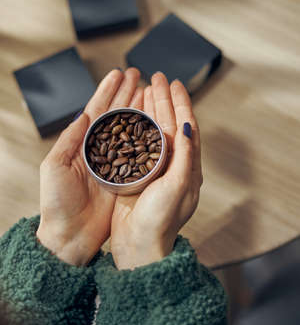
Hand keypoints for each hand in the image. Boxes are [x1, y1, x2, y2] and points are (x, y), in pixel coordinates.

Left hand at [37, 68, 142, 265]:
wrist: (71, 236)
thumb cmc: (57, 203)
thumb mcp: (54, 167)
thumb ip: (69, 140)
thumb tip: (83, 114)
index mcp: (82, 144)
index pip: (97, 110)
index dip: (108, 90)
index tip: (118, 73)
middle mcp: (101, 149)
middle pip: (116, 114)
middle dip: (126, 92)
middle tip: (138, 74)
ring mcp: (115, 162)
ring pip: (130, 128)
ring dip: (138, 108)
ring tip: (148, 90)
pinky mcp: (127, 176)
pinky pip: (139, 151)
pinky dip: (147, 135)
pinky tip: (155, 122)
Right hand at [110, 72, 202, 269]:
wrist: (139, 246)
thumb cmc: (160, 220)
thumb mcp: (177, 187)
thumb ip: (184, 155)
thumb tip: (188, 125)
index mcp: (188, 167)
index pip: (188, 126)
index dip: (182, 103)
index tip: (175, 83)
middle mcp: (173, 164)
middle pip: (170, 123)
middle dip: (164, 99)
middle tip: (156, 78)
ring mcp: (155, 168)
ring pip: (154, 130)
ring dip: (150, 109)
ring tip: (144, 89)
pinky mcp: (138, 173)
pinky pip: (138, 142)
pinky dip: (136, 125)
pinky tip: (129, 115)